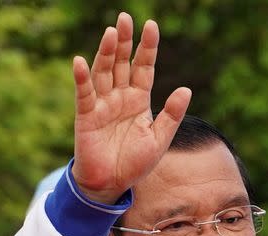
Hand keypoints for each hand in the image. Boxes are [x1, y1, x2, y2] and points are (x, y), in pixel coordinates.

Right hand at [72, 13, 191, 203]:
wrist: (112, 184)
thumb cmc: (135, 163)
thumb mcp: (159, 139)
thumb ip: (171, 115)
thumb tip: (186, 89)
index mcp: (139, 100)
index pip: (144, 68)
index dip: (147, 48)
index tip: (152, 25)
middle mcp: (120, 97)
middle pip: (122, 63)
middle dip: (125, 42)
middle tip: (126, 18)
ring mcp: (102, 104)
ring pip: (104, 72)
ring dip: (107, 53)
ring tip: (111, 33)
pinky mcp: (86, 116)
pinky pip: (84, 94)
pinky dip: (82, 78)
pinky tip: (80, 61)